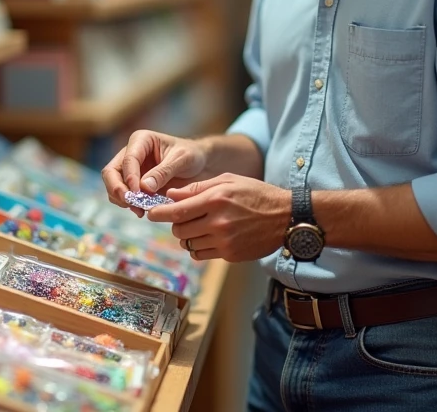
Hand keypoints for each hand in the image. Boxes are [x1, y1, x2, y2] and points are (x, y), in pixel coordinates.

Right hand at [101, 130, 207, 210]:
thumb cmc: (192, 155)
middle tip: (130, 203)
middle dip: (117, 189)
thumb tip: (143, 187)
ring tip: (139, 210)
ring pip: (113, 185)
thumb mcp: (182, 160)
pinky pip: (123, 196)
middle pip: (111, 172)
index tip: (137, 193)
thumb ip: (163, 172)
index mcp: (141, 140)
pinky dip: (128, 205)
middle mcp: (131, 153)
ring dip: (122, 199)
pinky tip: (142, 210)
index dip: (130, 177)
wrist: (200, 164)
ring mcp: (130, 170)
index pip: (128, 159)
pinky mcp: (133, 185)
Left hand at [147, 174, 290, 261]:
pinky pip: (201, 254)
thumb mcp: (228, 181)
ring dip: (187, 235)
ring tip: (198, 226)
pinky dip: (198, 246)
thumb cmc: (256, 194)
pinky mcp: (229, 255)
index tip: (150, 213)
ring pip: (188, 243)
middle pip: (179, 228)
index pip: (177, 210)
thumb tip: (171, 195)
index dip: (159, 213)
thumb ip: (198, 188)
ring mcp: (224, 241)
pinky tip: (208, 237)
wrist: (286, 217)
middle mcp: (218, 222)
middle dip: (175, 223)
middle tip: (181, 217)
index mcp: (216, 199)